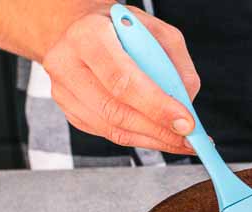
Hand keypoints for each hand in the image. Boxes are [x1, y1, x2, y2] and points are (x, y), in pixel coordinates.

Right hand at [43, 6, 199, 154]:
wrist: (80, 29)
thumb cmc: (120, 29)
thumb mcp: (156, 31)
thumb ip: (176, 62)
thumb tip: (186, 101)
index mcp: (90, 35)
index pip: (123, 80)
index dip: (157, 107)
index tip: (186, 123)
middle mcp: (68, 63)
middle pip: (116, 111)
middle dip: (159, 131)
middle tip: (188, 140)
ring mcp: (63, 90)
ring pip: (112, 129)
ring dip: (152, 140)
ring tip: (180, 142)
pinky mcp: (69, 110)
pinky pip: (108, 133)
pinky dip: (139, 139)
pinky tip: (158, 137)